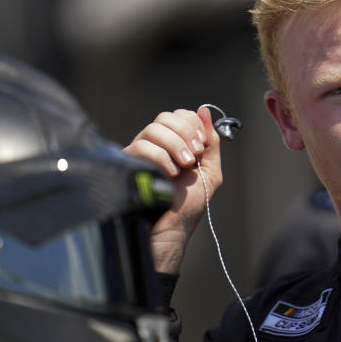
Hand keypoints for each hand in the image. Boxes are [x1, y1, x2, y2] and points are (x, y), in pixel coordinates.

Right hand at [124, 106, 221, 272]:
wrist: (171, 230)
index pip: (180, 115)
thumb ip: (211, 143)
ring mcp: (141, 153)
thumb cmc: (189, 206)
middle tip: (194, 156)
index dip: (192, 124)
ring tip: (185, 166)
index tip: (201, 144)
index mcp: (177, 143)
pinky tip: (170, 173)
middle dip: (185, 133)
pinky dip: (161, 156)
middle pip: (165, 117)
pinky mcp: (129, 164)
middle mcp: (157, 145)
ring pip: (153, 129)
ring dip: (174, 145)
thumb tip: (205, 112)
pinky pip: (141, 146)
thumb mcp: (210, 171)